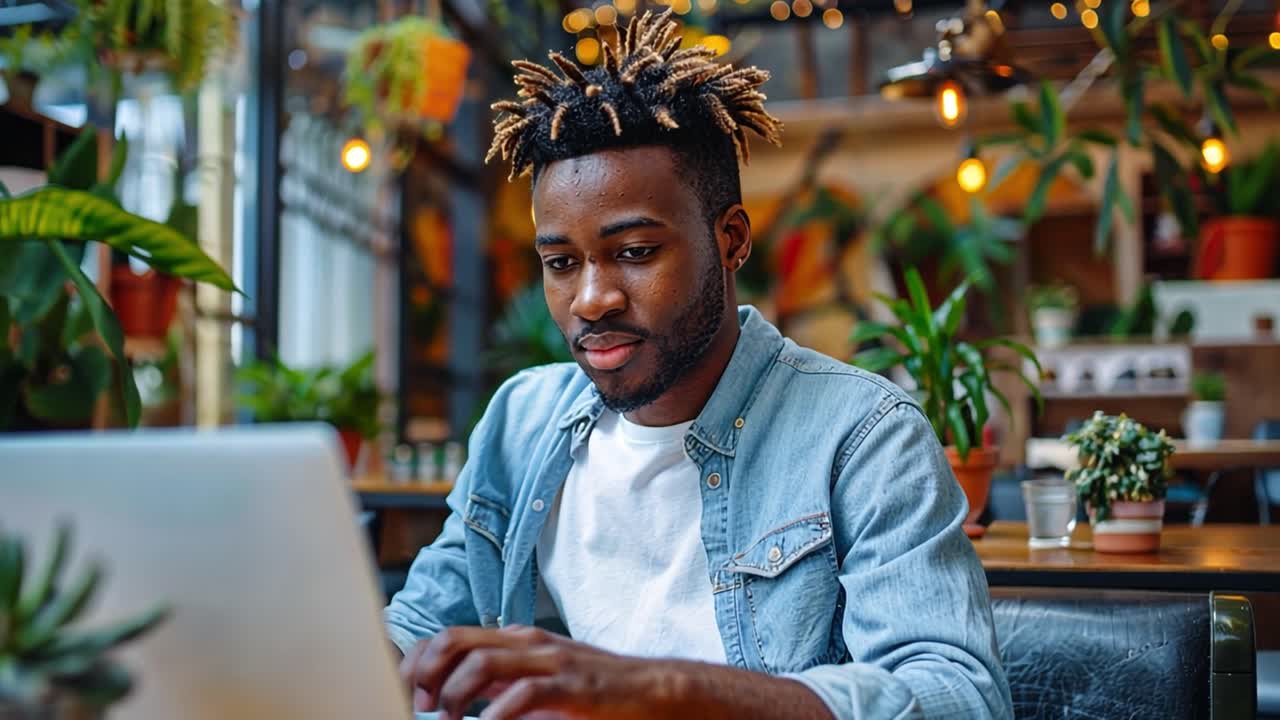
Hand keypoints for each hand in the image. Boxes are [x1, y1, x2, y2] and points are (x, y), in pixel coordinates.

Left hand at [399, 625, 684, 719]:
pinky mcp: (572, 685)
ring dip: (453, 695)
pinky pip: (523, 693)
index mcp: (517, 641)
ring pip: (482, 663)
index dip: (419, 660)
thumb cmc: (596, 691)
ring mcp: (550, 661)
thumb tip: (453, 703)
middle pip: (456, 642)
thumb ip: (501, 686)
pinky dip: (496, 715)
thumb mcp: (541, 681)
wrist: (654, 689)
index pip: (451, 635)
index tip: (406, 690)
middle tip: (419, 705)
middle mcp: (528, 643)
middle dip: (426, 673)